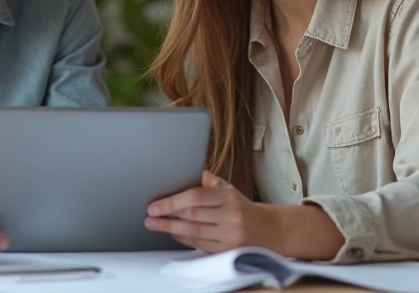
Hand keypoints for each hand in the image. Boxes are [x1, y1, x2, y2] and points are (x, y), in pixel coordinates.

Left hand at [145, 171, 276, 252]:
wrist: (268, 230)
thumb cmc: (242, 208)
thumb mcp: (229, 189)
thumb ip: (209, 181)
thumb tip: (187, 168)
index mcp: (229, 196)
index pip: (197, 196)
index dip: (173, 201)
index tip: (155, 204)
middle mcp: (231, 216)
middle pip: (192, 215)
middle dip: (167, 215)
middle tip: (150, 214)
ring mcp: (230, 235)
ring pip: (194, 232)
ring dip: (170, 228)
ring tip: (154, 224)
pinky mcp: (228, 251)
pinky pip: (199, 244)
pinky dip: (183, 238)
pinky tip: (173, 232)